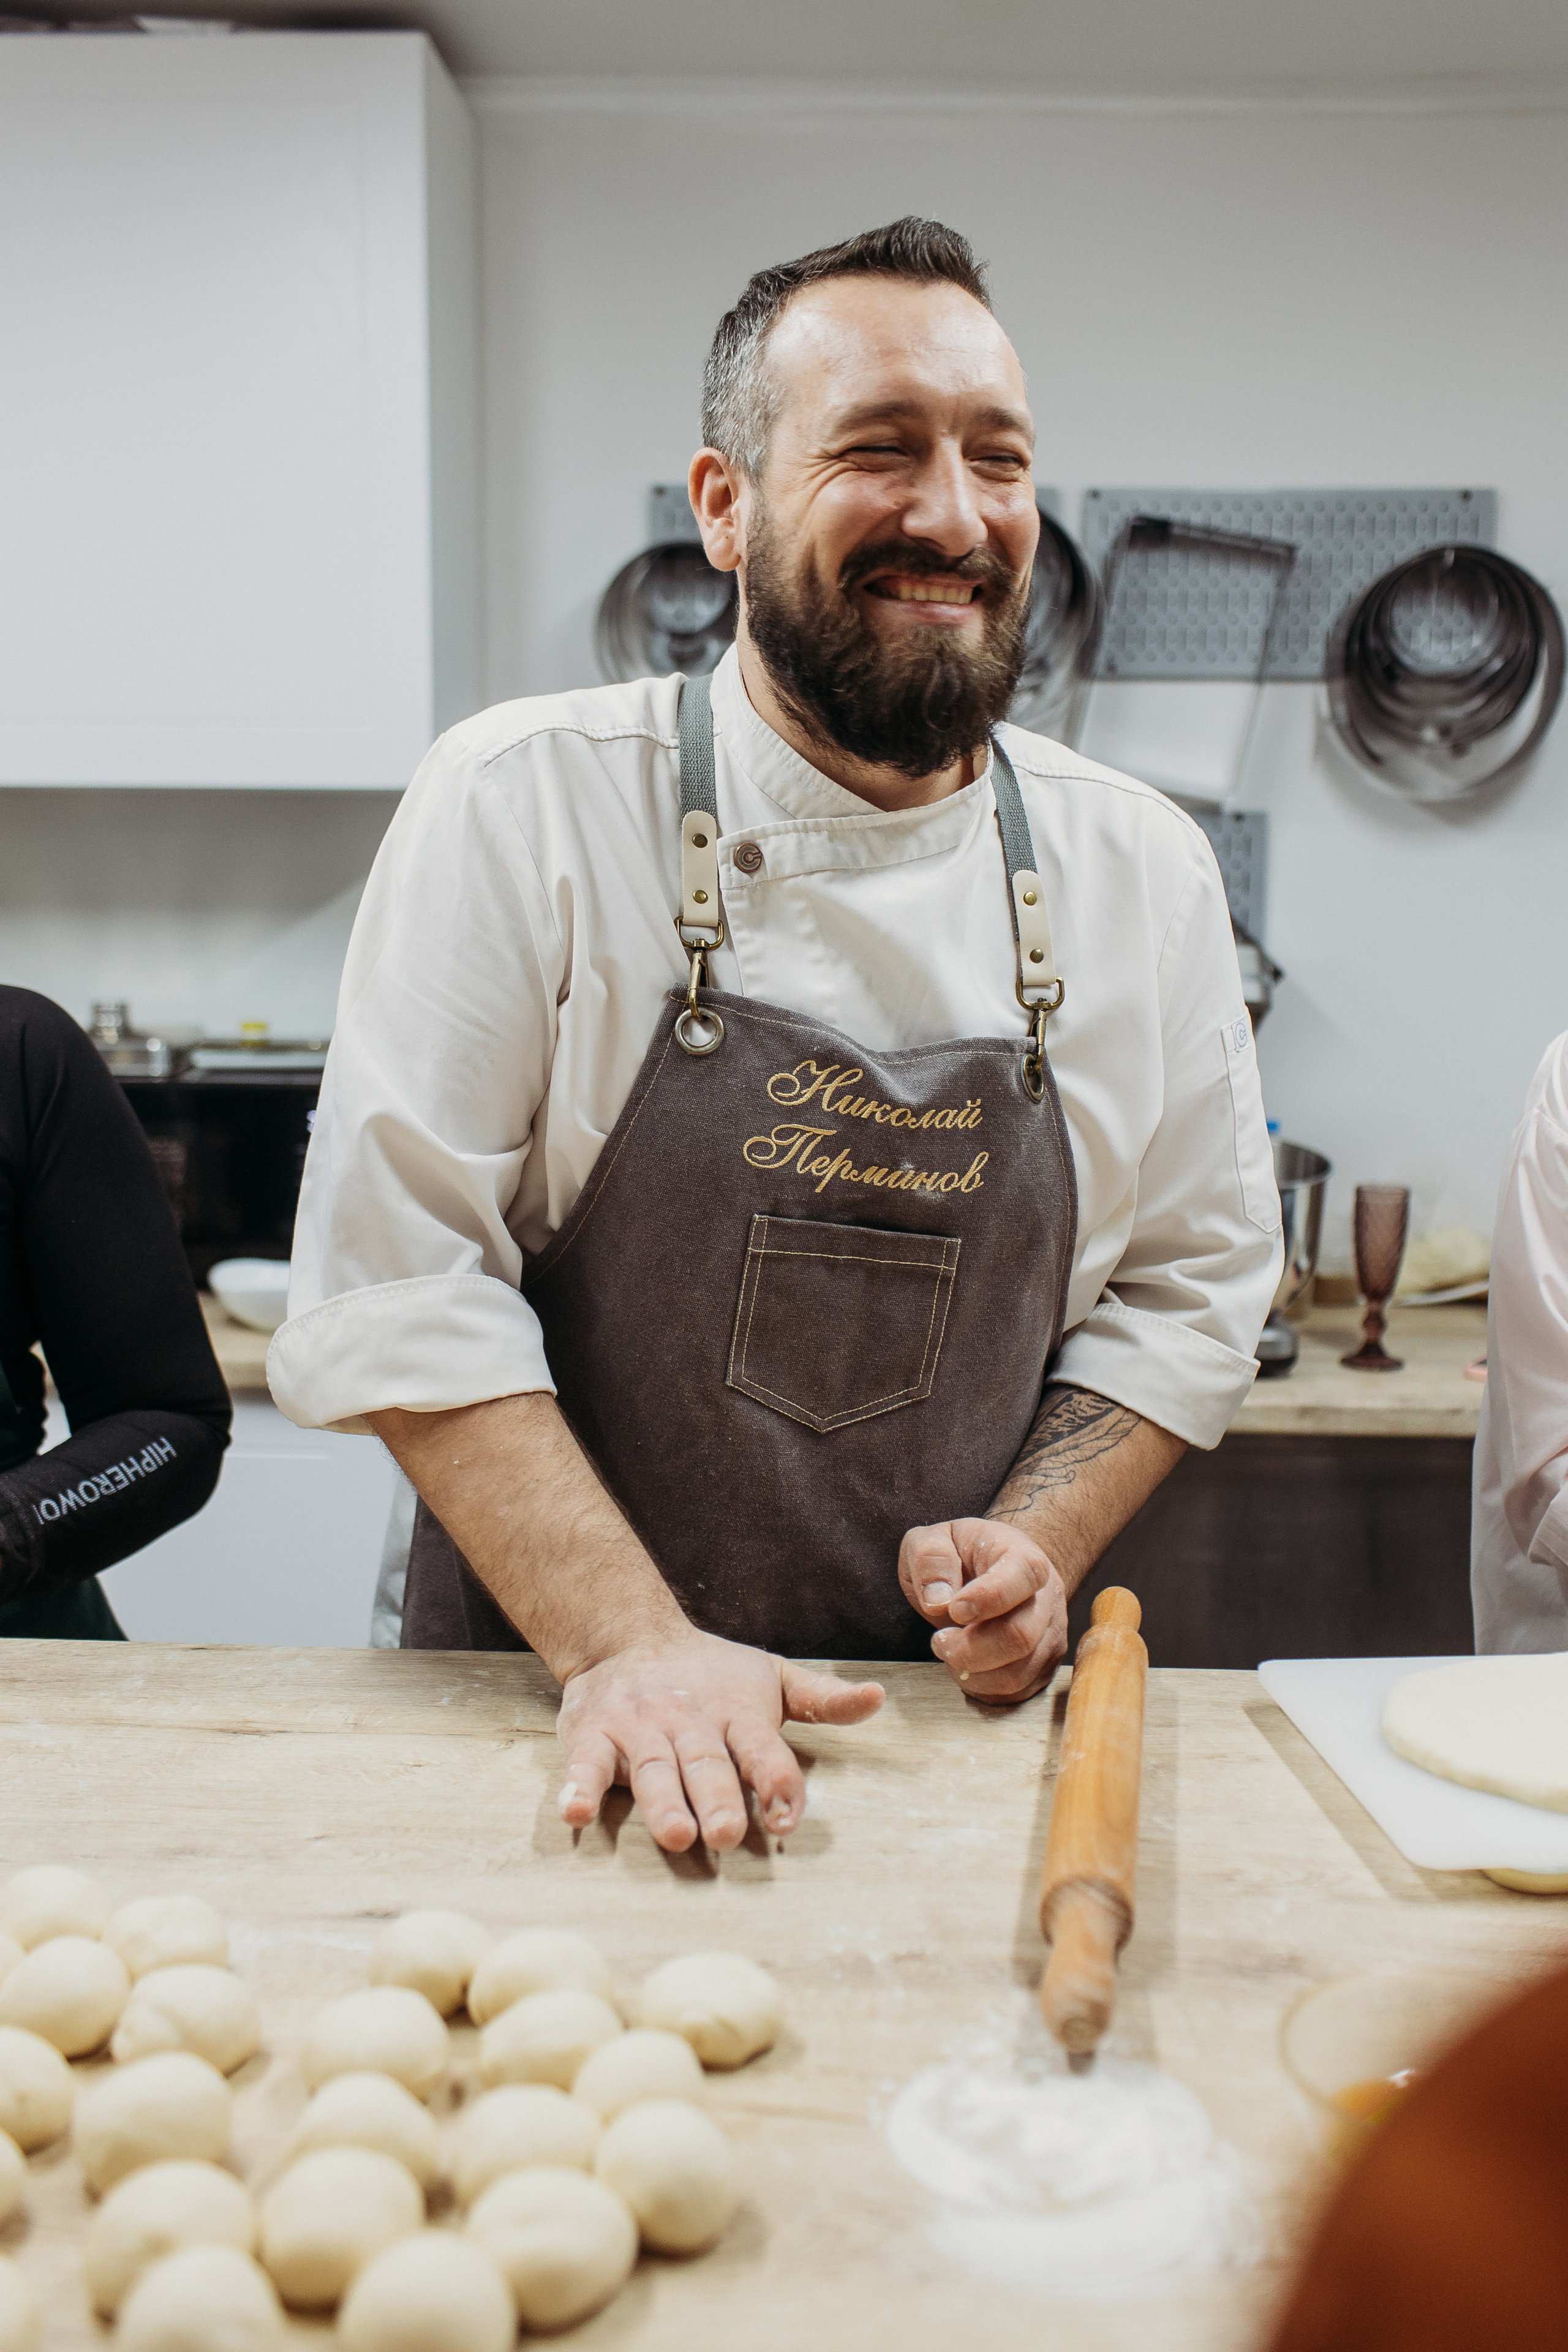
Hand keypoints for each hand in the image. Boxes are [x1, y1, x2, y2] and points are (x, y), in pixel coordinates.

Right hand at [556, 1631, 883, 1854]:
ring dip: (663, 1802)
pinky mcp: (594, 1735)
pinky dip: (578, 1787)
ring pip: (654, 1768)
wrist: (626, 1634)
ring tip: (675, 1833)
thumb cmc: (711, 1674)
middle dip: (716, 1797)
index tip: (785, 1817)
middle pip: (706, 1763)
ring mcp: (640, 1729)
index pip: (761, 1748)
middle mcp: (690, 1722)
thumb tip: (878, 1699)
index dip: (775, 1780)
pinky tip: (575, 1812)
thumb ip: (823, 1698)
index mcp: (736, 1713)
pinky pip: (586, 1763)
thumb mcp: (772, 1677)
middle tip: (724, 1833)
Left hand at [898, 1516, 1066, 1702]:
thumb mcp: (933, 1538)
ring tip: (950, 1653)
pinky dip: (983, 1689)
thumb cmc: (961, 1554)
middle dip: (969, 1650)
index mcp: (1021, 1556)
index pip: (1020, 1578)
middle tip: (939, 1640)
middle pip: (1020, 1637)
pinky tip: (966, 1668)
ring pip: (1019, 1673)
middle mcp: (1046, 1596)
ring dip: (973, 1674)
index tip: (954, 1609)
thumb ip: (930, 1559)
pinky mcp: (1044, 1663)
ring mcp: (1050, 1633)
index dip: (986, 1599)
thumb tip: (938, 1600)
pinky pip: (1017, 1692)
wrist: (994, 1567)